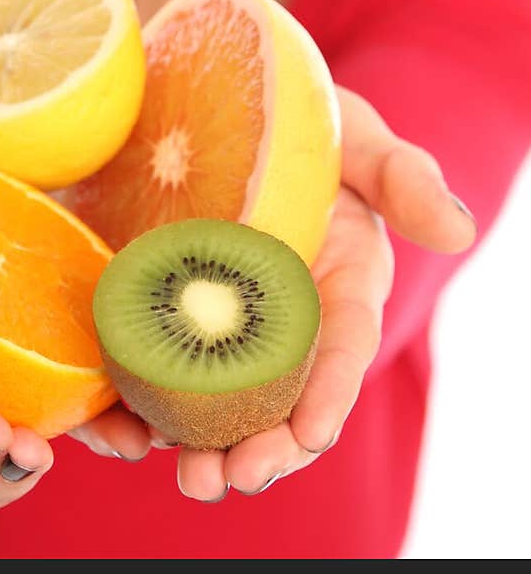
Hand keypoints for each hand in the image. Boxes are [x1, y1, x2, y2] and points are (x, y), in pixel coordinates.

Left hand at [75, 85, 477, 498]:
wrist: (220, 96)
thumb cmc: (303, 117)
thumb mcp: (356, 136)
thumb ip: (404, 178)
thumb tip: (458, 232)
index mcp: (337, 289)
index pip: (340, 350)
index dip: (330, 394)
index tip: (311, 433)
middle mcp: (278, 320)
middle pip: (275, 398)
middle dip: (259, 447)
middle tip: (225, 476)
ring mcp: (214, 319)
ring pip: (211, 400)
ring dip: (196, 446)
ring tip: (181, 472)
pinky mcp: (156, 305)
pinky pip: (145, 364)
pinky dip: (132, 405)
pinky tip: (116, 430)